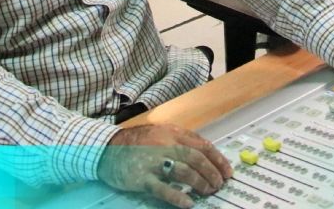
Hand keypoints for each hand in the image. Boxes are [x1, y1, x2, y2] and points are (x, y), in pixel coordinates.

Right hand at [98, 124, 232, 207]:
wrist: (107, 149)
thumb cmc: (136, 142)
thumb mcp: (160, 132)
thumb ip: (180, 139)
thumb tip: (205, 151)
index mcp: (172, 133)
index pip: (202, 145)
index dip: (218, 159)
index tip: (227, 170)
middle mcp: (165, 144)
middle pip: (196, 159)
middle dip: (212, 172)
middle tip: (219, 184)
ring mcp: (153, 161)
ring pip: (184, 172)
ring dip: (200, 183)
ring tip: (208, 191)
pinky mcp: (142, 178)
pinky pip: (163, 189)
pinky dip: (178, 196)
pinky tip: (188, 203)